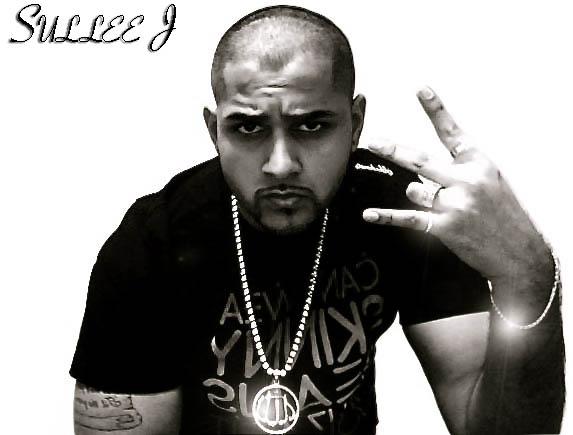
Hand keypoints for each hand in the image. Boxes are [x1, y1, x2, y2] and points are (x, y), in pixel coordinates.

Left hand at [363, 87, 550, 285]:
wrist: (520, 252)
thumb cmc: (504, 215)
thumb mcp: (492, 181)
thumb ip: (460, 169)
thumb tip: (420, 171)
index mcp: (478, 163)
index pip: (452, 133)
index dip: (436, 110)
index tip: (421, 90)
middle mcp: (466, 180)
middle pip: (420, 160)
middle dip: (393, 151)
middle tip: (373, 142)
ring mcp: (455, 204)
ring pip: (414, 191)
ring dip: (418, 197)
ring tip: (440, 206)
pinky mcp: (444, 226)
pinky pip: (408, 218)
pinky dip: (386, 217)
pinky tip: (369, 214)